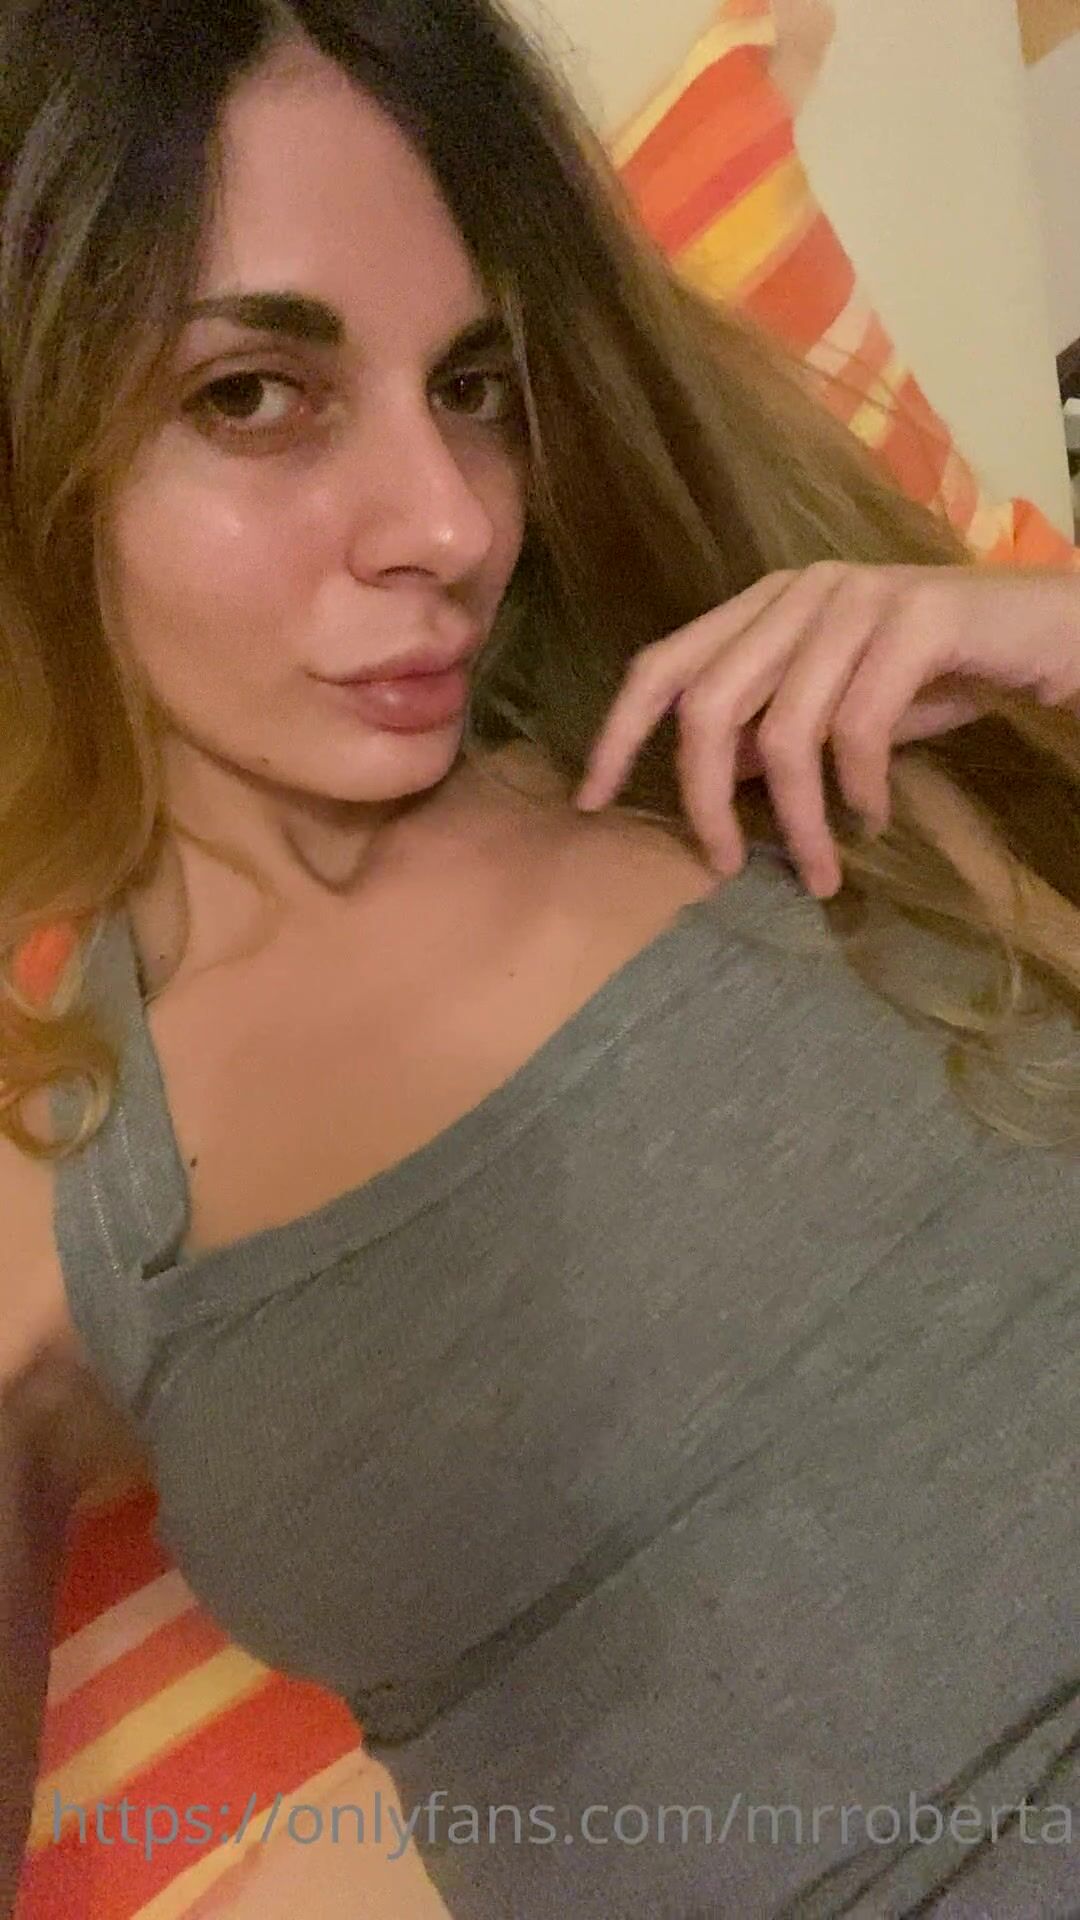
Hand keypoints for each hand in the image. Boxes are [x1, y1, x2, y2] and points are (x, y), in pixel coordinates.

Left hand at [574, 561, 1079, 898]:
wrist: (1051, 632)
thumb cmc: (944, 673)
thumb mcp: (841, 711)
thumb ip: (776, 732)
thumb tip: (717, 783)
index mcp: (764, 605)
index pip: (662, 664)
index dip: (619, 733)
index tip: (592, 800)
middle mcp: (798, 591)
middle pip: (707, 704)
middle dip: (704, 798)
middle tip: (723, 865)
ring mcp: (856, 598)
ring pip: (784, 728)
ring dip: (796, 818)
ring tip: (819, 871)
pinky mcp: (917, 619)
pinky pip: (858, 725)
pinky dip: (858, 788)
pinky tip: (872, 818)